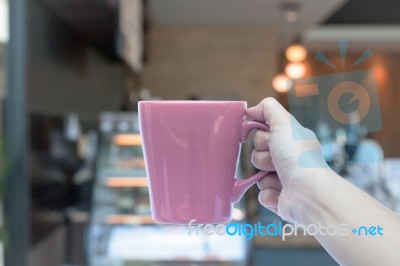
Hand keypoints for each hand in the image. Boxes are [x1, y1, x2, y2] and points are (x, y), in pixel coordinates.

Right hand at [247, 98, 330, 222]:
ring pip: (257, 175)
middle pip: (257, 154)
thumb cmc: (299, 157)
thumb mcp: (284, 123)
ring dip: (265, 176)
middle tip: (276, 160)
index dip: (262, 137)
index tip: (269, 139)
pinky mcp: (280, 199)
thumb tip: (251, 109)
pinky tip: (281, 192)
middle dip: (263, 157)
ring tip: (280, 178)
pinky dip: (269, 193)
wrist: (308, 192)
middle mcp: (289, 159)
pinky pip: (261, 194)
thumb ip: (268, 108)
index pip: (263, 135)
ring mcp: (284, 180)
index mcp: (291, 142)